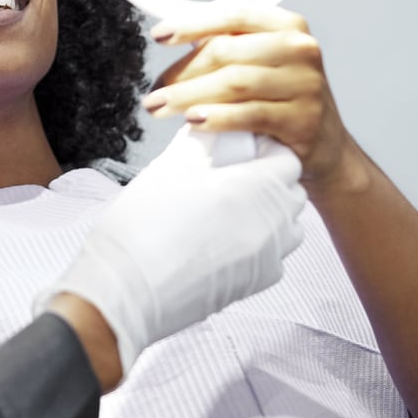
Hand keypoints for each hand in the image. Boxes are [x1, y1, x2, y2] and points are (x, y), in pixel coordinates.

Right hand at [39, 125, 307, 371]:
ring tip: (229, 209)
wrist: (126, 290)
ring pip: (287, 227)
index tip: (236, 150)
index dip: (263, 149)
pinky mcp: (254, 285)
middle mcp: (272, 225)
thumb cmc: (144, 226)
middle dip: (269, 179)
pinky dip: (259, 244)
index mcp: (257, 189)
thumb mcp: (170, 167)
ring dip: (268, 212)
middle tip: (230, 176)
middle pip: (291, 192)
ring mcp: (267, 259)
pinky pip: (273, 257)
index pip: (287, 159)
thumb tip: (211, 127)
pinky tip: (223, 240)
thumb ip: (200, 141)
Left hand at [142, 0, 360, 191]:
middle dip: (181, 72)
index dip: (192, 23)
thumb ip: (230, 49)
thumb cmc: (284, 101)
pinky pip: (250, 114)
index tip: (159, 36)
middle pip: (226, 52)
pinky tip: (194, 120)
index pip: (233, 14)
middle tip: (154, 91)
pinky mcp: (302, 120)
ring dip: (188, 95)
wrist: (327, 146)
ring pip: (234, 83)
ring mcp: (305, 84)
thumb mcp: (264, 64)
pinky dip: (217, 117)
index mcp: (287, 26)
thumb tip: (176, 47)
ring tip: (160, 107)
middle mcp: (300, 48)